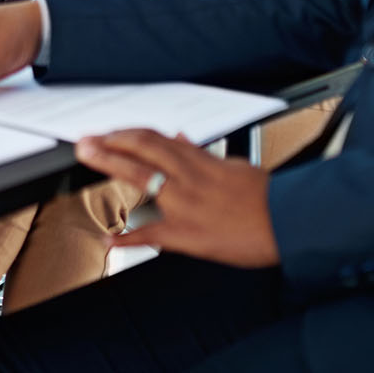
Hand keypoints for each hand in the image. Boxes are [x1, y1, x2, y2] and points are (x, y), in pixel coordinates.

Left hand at [77, 130, 279, 267]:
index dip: (126, 134)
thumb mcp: (233, 165)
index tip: (107, 133)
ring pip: (142, 177)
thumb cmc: (265, 197)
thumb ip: (201, 154)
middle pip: (142, 150)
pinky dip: (129, 238)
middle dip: (109, 142)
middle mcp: (189, 177)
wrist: (288, 222)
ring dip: (111, 165)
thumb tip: (180, 139)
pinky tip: (110, 239)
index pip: (155, 140)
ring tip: (88, 159)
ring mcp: (186, 204)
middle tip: (85, 141)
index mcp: (200, 162)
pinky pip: (153, 235)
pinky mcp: (189, 235)